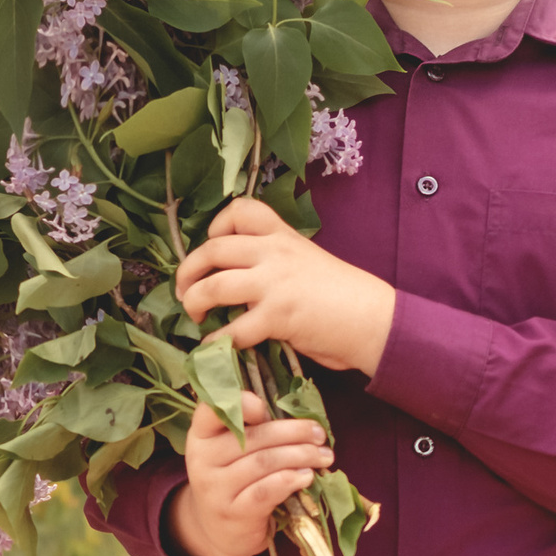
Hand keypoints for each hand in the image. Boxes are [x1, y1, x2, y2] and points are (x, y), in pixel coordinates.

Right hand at [165, 390, 333, 555]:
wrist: (219, 532)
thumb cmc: (234, 482)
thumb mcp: (232, 452)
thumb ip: (253, 429)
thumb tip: (297, 417)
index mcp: (202, 435)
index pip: (212, 409)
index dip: (241, 404)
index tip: (266, 408)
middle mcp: (202, 460)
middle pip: (253, 437)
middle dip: (293, 433)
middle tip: (319, 435)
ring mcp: (216, 488)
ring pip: (264, 462)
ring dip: (300, 455)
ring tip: (323, 456)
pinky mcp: (233, 512)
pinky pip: (266, 490)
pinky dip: (290, 480)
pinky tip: (307, 476)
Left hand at [175, 197, 395, 378]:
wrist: (372, 318)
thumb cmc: (341, 294)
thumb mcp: (306, 260)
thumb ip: (274, 262)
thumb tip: (237, 279)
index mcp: (282, 235)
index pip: (240, 210)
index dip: (216, 226)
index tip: (212, 244)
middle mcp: (274, 252)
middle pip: (213, 249)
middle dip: (188, 270)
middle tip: (184, 289)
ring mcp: (274, 283)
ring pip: (214, 285)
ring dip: (194, 301)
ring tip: (194, 313)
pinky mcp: (277, 316)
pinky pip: (232, 329)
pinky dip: (215, 339)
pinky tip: (214, 345)